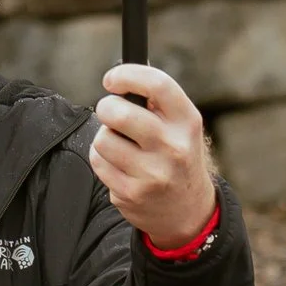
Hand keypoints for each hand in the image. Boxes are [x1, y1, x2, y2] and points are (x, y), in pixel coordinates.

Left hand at [91, 64, 217, 250]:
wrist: (187, 210)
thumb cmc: (177, 156)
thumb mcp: (181, 126)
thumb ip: (156, 102)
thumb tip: (120, 78)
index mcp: (187, 122)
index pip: (157, 85)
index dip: (127, 75)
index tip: (111, 80)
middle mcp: (173, 148)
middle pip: (119, 113)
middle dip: (106, 108)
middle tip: (109, 112)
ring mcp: (152, 174)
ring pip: (103, 139)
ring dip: (105, 137)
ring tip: (120, 144)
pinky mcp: (131, 194)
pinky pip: (98, 162)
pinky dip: (102, 159)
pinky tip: (119, 164)